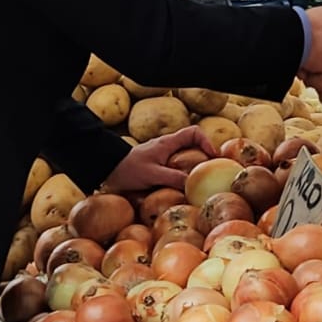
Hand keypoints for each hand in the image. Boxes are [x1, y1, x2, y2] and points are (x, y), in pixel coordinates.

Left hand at [101, 124, 215, 193]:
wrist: (108, 170)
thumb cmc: (128, 169)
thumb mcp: (152, 174)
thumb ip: (173, 178)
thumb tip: (193, 184)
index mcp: (168, 143)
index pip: (194, 132)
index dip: (207, 142)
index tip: (213, 157)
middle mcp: (168, 147)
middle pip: (194, 146)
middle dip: (204, 158)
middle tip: (212, 173)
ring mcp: (163, 157)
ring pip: (186, 158)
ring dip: (194, 169)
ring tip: (200, 183)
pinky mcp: (158, 166)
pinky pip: (176, 168)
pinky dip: (183, 176)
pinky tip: (183, 189)